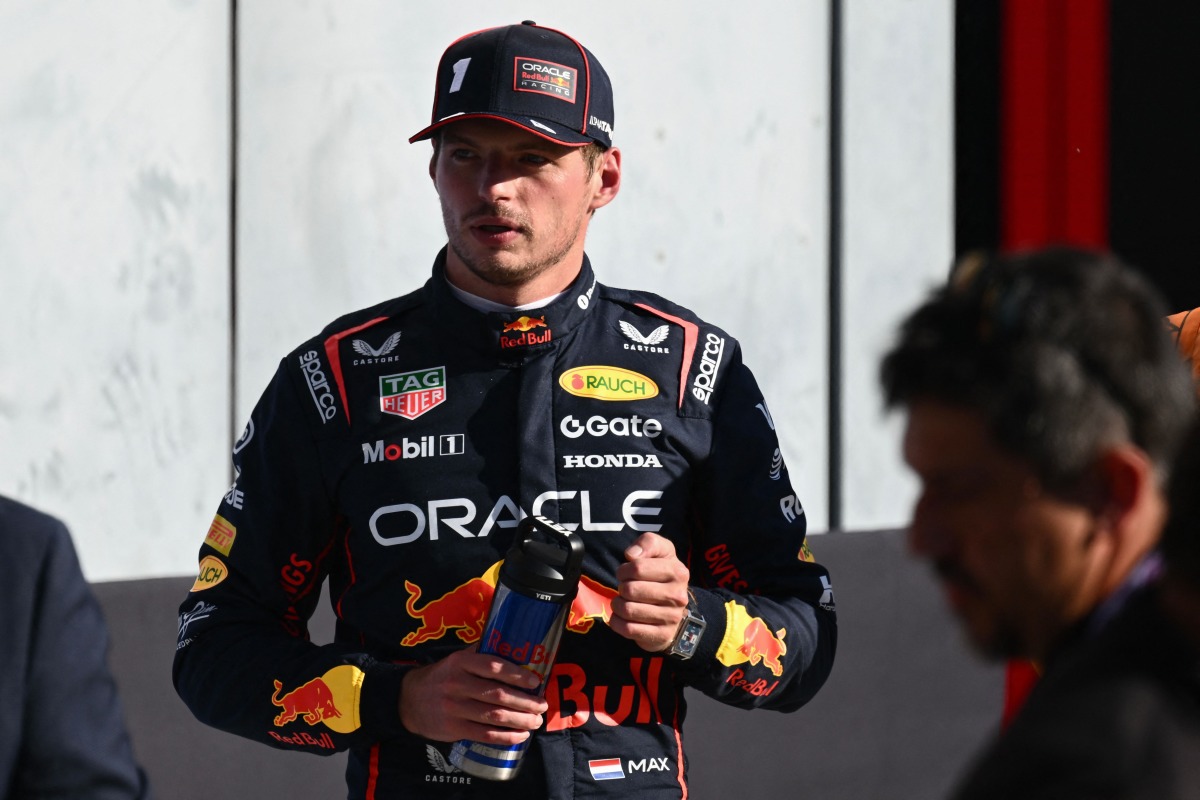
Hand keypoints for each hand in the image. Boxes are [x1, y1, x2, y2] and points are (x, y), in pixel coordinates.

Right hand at [398, 647, 547, 742]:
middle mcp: (457, 684)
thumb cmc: (442, 677)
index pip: (493, 667)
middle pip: (498, 694)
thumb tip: (512, 645)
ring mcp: (454, 708)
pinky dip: (505, 737)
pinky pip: (484, 734)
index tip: (535, 681)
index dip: (517, 674)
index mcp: (461, 663)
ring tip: (536, 721)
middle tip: (542, 705)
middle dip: (525, 701)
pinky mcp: (453, 728)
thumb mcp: (455, 659)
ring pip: (494, 716)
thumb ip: (480, 654)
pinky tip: (520, 735)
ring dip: (520, 720)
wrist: (408, 700)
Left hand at [611, 532, 690, 652]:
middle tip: (625, 589)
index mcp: (678, 572)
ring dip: (617, 605)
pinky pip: (628, 629)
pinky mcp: (661, 635)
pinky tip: (621, 617)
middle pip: (630, 590)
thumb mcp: (660, 552)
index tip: (625, 573)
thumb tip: (632, 555)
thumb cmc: (661, 576)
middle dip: (621, 588)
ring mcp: (671, 618)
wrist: (674, 610)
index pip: (637, 567)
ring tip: (623, 602)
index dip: (624, 569)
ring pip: (628, 610)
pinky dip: (617, 622)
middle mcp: (678, 596)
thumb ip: (648, 543)